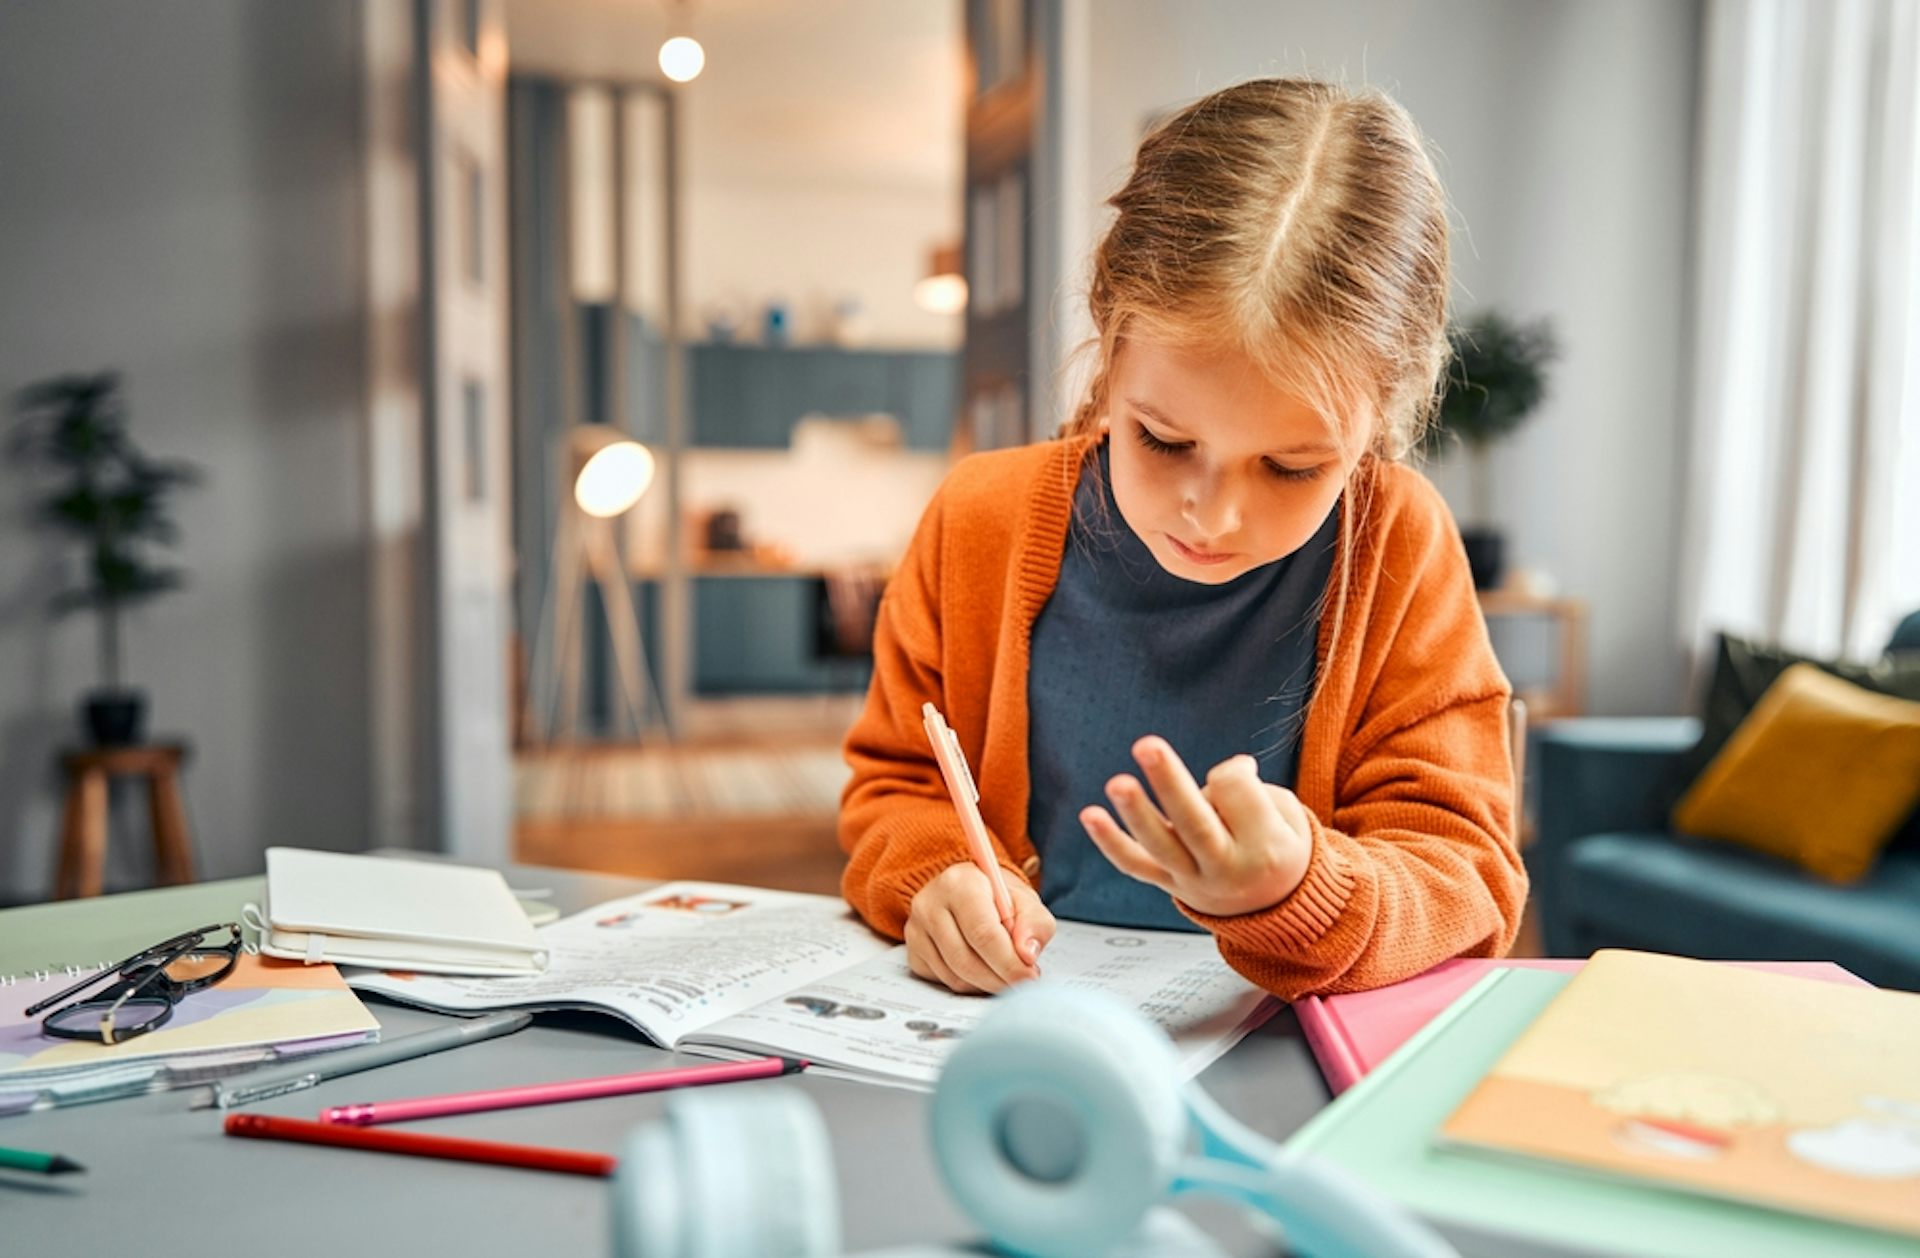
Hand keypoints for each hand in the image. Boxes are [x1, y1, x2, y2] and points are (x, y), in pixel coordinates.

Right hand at [904, 862, 1056, 993]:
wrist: (970, 894)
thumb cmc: (999, 898)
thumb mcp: (1026, 902)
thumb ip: (1034, 924)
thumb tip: (1027, 954)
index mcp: (960, 882)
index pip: (983, 932)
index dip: (1009, 961)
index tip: (1029, 976)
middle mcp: (930, 903)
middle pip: (966, 960)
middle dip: (999, 979)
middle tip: (1022, 983)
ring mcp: (916, 929)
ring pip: (954, 976)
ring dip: (986, 984)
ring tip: (1005, 973)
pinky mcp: (913, 951)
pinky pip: (944, 981)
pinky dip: (969, 984)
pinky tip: (983, 969)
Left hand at [1080, 736, 1313, 917]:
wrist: (1276, 907)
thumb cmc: (1280, 847)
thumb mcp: (1289, 819)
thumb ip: (1256, 794)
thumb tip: (1228, 772)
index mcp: (1265, 849)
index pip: (1236, 792)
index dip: (1235, 770)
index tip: (1242, 772)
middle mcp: (1228, 869)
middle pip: (1195, 822)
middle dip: (1170, 782)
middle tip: (1147, 744)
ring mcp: (1195, 881)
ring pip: (1161, 846)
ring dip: (1136, 813)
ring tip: (1117, 783)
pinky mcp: (1169, 884)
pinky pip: (1136, 865)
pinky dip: (1111, 842)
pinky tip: (1089, 814)